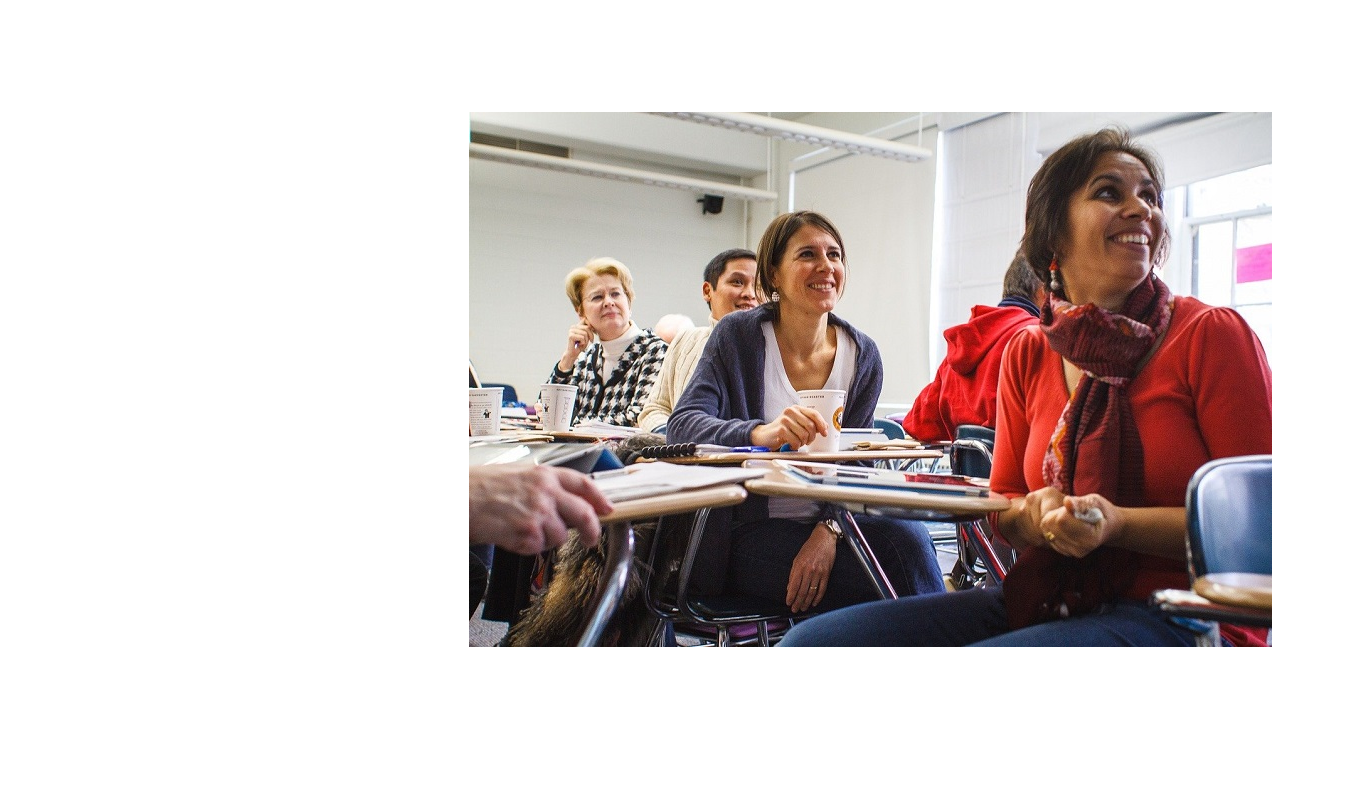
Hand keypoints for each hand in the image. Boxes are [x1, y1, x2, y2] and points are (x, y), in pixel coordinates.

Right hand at [468, 463, 612, 554]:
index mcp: (544, 474)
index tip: (607, 509)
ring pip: (560, 536)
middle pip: (584, 513)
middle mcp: (546, 492)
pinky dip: (527, 547)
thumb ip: (543, 487)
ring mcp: (538, 512)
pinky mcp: (528, 533)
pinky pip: (539, 547)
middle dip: (592, 530)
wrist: (458, 498)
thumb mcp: (517, 476)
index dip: (599, 498)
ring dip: (546, 540)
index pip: (584, 484)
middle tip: (591, 538)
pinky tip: (511, 535)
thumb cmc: (479, 487)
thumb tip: (564, 504)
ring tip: (522, 530)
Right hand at [558, 321, 593, 371]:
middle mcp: (573, 327)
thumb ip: (588, 329)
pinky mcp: (571, 336)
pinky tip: (579, 344)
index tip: (591, 335)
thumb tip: (592, 325)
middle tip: (589, 341)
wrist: (573, 353)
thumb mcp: (587, 336)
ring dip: (586, 340)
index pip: (586, 320)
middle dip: (590, 336)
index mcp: (576, 325)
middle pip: (587, 328)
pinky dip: (583, 342)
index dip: (591, 328)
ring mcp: (571, 331)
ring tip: (582, 343)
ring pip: (585, 333)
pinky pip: (582, 338)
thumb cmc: (580, 345)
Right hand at [751, 405, 827, 449]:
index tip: (825, 433)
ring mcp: (785, 420)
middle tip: (808, 442)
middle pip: (810, 426)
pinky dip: (795, 446)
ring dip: (803, 442)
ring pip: (804, 435)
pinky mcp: (780, 430)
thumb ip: (810, 424)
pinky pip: (796, 441)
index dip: (822, 424)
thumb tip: (825, 427)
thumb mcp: (797, 424)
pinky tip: (791, 445)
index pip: (814, 414)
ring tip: (797, 443)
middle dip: (812, 437)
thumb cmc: (783, 430)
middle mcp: (790, 411)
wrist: (765, 435)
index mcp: (796, 408)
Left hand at [785, 524, 837, 612]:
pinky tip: (814, 602)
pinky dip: (818, 597)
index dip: (791, 596)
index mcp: (800, 566)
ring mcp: (819, 572)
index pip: (794, 585)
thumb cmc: (809, 548)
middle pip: (803, 591)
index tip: (788, 603)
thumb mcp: (797, 559)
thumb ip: (793, 574)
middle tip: (795, 609)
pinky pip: (822, 588)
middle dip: (798, 602)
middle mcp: (809, 570)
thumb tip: (789, 588)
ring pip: (812, 591)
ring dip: (807, 602)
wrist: (824, 540)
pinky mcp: (827, 574)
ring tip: (803, 608)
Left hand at [1038, 493, 1115, 557]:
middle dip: (1056, 514)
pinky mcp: (1067, 553)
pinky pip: (1049, 537)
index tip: (1073, 507)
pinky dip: (1053, 529)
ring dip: (1054, 522)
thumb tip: (1067, 501)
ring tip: (1070, 519)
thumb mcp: (1095, 502)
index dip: (1062, 510)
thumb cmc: (1102, 511)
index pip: (1061, 520)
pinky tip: (1066, 527)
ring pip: (1047, 531)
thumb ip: (1081, 503)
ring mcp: (1074, 552)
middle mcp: (1082, 547)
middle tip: (1070, 512)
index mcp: (1090, 536)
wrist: (1110, 528)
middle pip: (1052, 526)